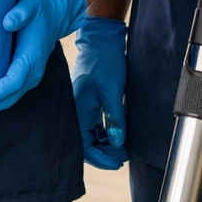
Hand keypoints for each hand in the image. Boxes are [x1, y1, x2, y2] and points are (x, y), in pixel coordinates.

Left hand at [0, 0, 87, 117]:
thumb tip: (7, 22)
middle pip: (9, 98)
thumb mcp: (31, 4)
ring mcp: (29, 77)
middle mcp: (33, 72)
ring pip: (7, 100)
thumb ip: (21, 11)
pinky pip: (7, 95)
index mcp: (33, 57)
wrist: (54, 16)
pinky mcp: (23, 77)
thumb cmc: (38, 10)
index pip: (14, 81)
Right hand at [71, 17, 127, 169]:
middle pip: (87, 142)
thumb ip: (115, 118)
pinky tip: (117, 134)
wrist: (101, 38)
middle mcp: (78, 110)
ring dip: (106, 143)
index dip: (102, 158)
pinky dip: (106, 132)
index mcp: (79, 110)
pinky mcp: (89, 100)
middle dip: (104, 153)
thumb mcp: (113, 91)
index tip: (118, 162)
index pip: (86, 145)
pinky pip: (95, 123)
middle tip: (123, 158)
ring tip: (122, 149)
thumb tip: (118, 142)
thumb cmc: (105, 60)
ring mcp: (83, 105)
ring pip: (92, 134)